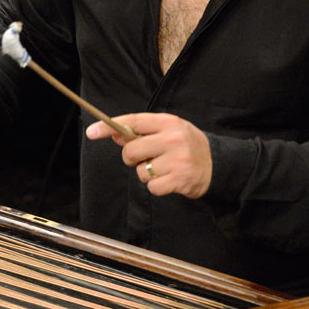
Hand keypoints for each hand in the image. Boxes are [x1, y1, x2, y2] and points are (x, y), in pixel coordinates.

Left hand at [85, 113, 211, 198]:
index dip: (109, 126)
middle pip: (131, 150)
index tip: (91, 131)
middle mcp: (173, 138)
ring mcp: (177, 159)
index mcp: (168, 122)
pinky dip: (157, 187)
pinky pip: (152, 187)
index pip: (132, 121)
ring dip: (146, 173)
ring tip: (164, 168)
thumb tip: (114, 134)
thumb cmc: (186, 145)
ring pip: (140, 171)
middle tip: (143, 158)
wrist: (217, 164)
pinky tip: (169, 179)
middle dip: (131, 158)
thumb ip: (143, 132)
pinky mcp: (180, 179)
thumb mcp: (169, 130)